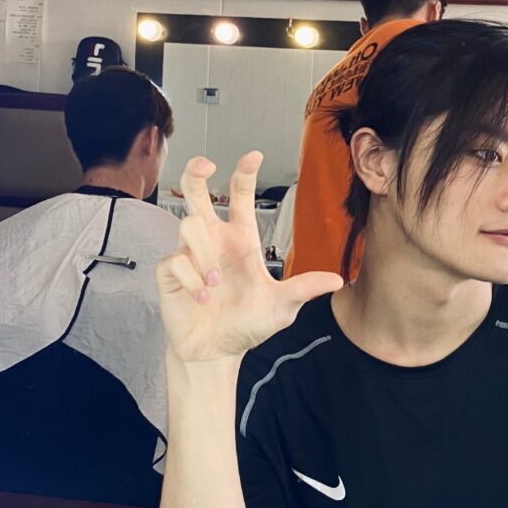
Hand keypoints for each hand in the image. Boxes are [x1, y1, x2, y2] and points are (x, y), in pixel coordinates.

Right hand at [157, 152, 341, 365]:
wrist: (216, 352)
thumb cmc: (247, 325)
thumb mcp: (281, 307)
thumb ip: (303, 289)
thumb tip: (337, 279)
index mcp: (240, 240)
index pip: (239, 197)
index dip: (244, 174)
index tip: (253, 155)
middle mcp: (214, 240)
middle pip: (197, 193)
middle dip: (196, 172)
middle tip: (206, 164)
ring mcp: (189, 254)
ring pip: (189, 225)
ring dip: (204, 254)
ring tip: (215, 284)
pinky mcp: (170, 273)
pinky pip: (176, 260)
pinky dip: (191, 279)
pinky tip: (202, 297)